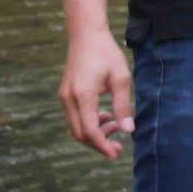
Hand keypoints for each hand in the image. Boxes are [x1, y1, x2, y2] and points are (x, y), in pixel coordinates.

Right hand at [60, 30, 133, 160]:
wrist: (86, 36)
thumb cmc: (107, 54)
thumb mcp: (121, 78)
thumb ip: (123, 105)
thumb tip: (128, 131)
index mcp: (82, 95)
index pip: (90, 130)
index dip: (102, 146)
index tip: (116, 155)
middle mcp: (68, 99)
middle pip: (80, 134)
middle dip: (99, 144)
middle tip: (119, 148)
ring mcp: (64, 97)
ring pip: (76, 128)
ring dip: (95, 133)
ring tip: (116, 126)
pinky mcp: (65, 95)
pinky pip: (75, 118)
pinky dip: (90, 123)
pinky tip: (107, 116)